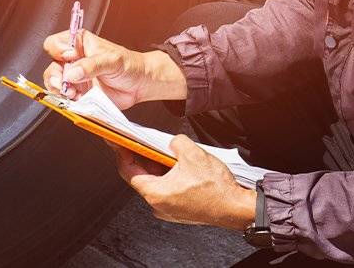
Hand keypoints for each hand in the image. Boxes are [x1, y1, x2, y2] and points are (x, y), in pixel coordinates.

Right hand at [42, 30, 186, 109]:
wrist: (139, 85)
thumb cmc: (129, 65)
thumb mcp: (112, 60)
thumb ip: (91, 65)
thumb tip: (72, 73)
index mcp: (79, 44)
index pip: (55, 44)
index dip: (58, 51)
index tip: (70, 57)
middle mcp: (74, 60)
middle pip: (51, 66)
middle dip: (55, 77)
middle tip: (65, 83)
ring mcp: (75, 78)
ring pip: (54, 84)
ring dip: (60, 90)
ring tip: (73, 93)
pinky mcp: (79, 93)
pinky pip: (65, 98)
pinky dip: (68, 101)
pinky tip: (78, 99)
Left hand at [111, 135, 255, 229]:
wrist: (234, 208)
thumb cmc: (216, 189)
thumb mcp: (192, 153)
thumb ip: (175, 142)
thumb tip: (172, 143)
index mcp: (155, 193)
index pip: (128, 171)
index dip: (122, 154)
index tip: (119, 143)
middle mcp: (158, 205)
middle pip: (141, 178)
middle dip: (142, 158)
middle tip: (141, 143)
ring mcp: (168, 210)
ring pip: (155, 184)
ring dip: (157, 168)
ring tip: (164, 152)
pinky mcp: (178, 210)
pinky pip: (166, 190)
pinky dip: (167, 177)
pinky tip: (176, 166)